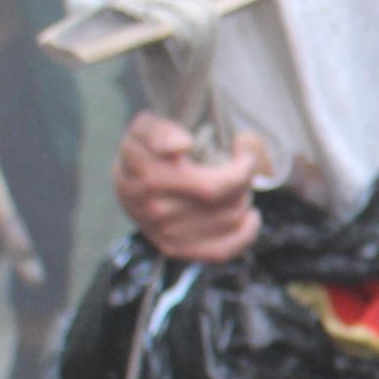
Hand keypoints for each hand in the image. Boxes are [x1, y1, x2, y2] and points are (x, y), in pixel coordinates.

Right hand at [116, 111, 272, 263]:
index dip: (241, 169)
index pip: (213, 186)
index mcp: (148, 177)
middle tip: (243, 165)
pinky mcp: (174, 249)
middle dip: (243, 179)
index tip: (242, 150)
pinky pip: (220, 252)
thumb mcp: (147, 126)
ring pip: (227, 220)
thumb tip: (179, 146)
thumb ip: (159, 131)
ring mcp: (164, 233)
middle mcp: (154, 209)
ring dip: (243, 199)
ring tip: (239, 185)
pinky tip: (250, 217)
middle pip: (224, 203)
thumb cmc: (148, 148)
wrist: (129, 179)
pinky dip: (244, 235)